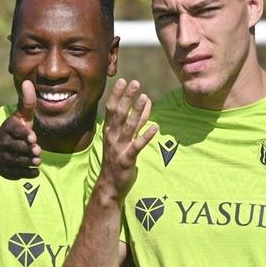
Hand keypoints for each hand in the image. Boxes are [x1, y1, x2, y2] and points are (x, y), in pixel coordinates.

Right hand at [0, 80, 42, 178]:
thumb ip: (26, 103)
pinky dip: (28, 172)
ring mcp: (3, 159)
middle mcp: (3, 144)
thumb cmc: (11, 132)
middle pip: (19, 147)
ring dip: (30, 161)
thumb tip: (28, 82)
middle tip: (36, 151)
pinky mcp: (5, 172)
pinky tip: (34, 169)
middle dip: (29, 150)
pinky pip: (19, 174)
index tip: (33, 138)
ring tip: (36, 159)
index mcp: (6, 129)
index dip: (24, 134)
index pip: (16, 131)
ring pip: (19, 161)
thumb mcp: (18, 117)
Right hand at [96, 79, 155, 199]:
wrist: (109, 185)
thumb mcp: (126, 137)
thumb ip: (137, 120)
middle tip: (134, 83)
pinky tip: (156, 127)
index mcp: (109, 130)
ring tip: (145, 98)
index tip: (123, 81)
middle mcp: (112, 137)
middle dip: (126, 98)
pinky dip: (146, 136)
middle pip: (119, 114)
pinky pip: (137, 146)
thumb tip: (146, 101)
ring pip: (128, 127)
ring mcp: (119, 148)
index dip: (117, 95)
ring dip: (137, 112)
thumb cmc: (117, 158)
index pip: (111, 109)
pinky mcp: (127, 159)